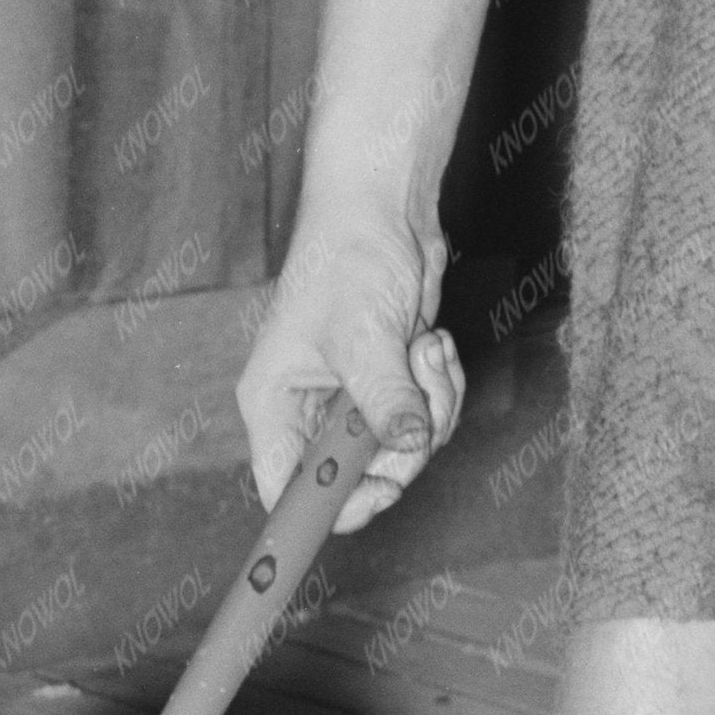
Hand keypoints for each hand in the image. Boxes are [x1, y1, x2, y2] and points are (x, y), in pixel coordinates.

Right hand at [239, 211, 462, 530]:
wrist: (382, 207)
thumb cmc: (347, 258)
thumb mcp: (362, 335)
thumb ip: (384, 400)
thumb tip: (408, 448)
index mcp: (274, 406)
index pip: (286, 492)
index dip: (331, 507)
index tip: (384, 488)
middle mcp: (309, 410)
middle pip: (358, 477)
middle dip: (403, 444)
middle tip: (421, 404)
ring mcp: (352, 398)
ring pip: (401, 448)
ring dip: (431, 407)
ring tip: (426, 352)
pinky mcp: (390, 382)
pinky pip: (425, 417)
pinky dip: (440, 388)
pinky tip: (433, 344)